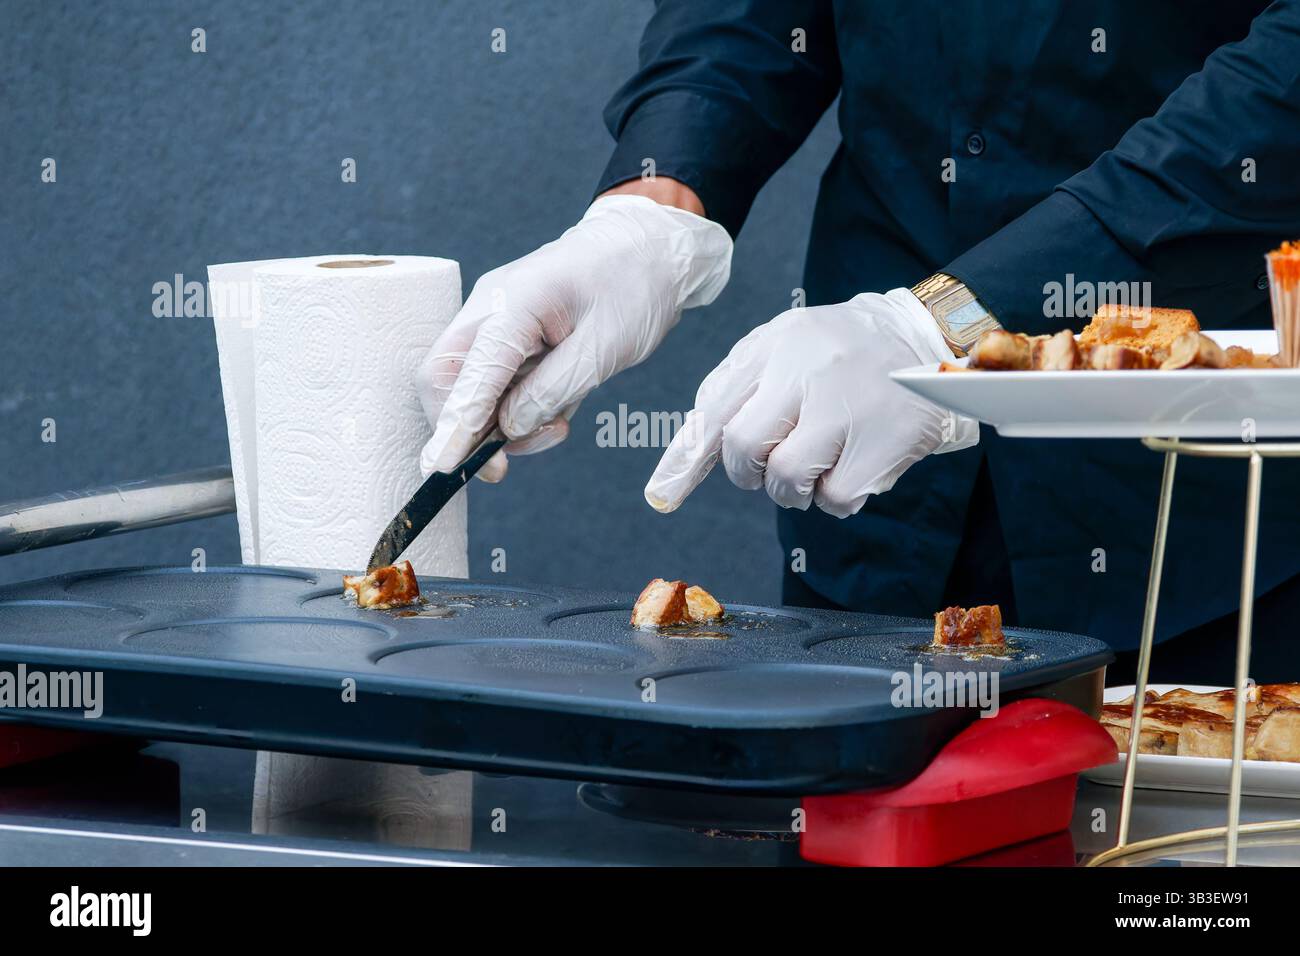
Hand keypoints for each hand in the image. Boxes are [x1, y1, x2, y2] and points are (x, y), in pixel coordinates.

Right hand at [417, 193, 731, 479]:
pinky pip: (498, 385)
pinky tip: (560, 408)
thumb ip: (552, 390)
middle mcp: (490, 310)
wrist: (651, 248)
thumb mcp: (604, 348)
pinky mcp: (510, 337)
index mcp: (512, 304)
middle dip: (467, 428)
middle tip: (502, 467)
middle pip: (445, 380)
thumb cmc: (633, 287)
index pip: (465, 373)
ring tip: (558, 426)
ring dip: (504, 424)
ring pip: (472, 390)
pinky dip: (522, 408)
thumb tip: (508, 427)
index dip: (453, 425)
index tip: (443, 468)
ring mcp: (496, 322)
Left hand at [644, 289, 978, 516]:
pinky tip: (851, 466)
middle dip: (748, 471)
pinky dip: (835, 497)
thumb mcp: (780, 347)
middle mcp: (809, 370)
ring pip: (788, 479)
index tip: (662, 496)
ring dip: (793, 488)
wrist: (923, 335)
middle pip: (744, 447)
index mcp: (776, 344)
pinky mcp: (888, 440)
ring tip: (818, 462)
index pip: (716, 407)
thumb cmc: (835, 351)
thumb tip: (684, 459)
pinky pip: (836, 498)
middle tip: (769, 466)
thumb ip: (731, 392)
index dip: (685, 459)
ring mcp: (850, 406)